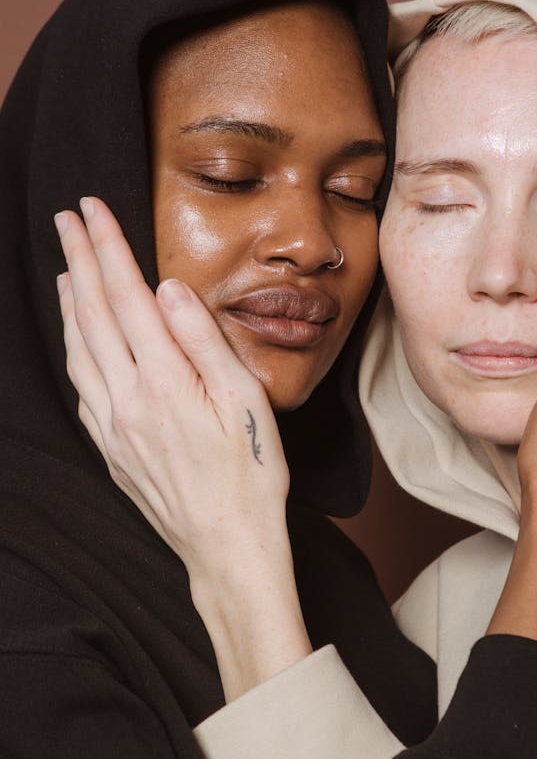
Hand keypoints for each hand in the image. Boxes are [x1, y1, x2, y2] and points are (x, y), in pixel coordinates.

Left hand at [55, 197, 309, 697]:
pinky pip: (81, 386)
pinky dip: (74, 349)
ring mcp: (113, 427)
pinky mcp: (111, 449)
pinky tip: (78, 341)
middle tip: (65, 219)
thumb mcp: (245, 402)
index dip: (106, 247)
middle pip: (92, 315)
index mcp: (163, 381)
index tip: (91, 209)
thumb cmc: (251, 476)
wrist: (227, 548)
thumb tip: (168, 287)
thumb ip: (203, 340)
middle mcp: (126, 400)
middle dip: (78, 260)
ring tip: (64, 270)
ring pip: (78, 350)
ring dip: (69, 303)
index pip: (126, 296)